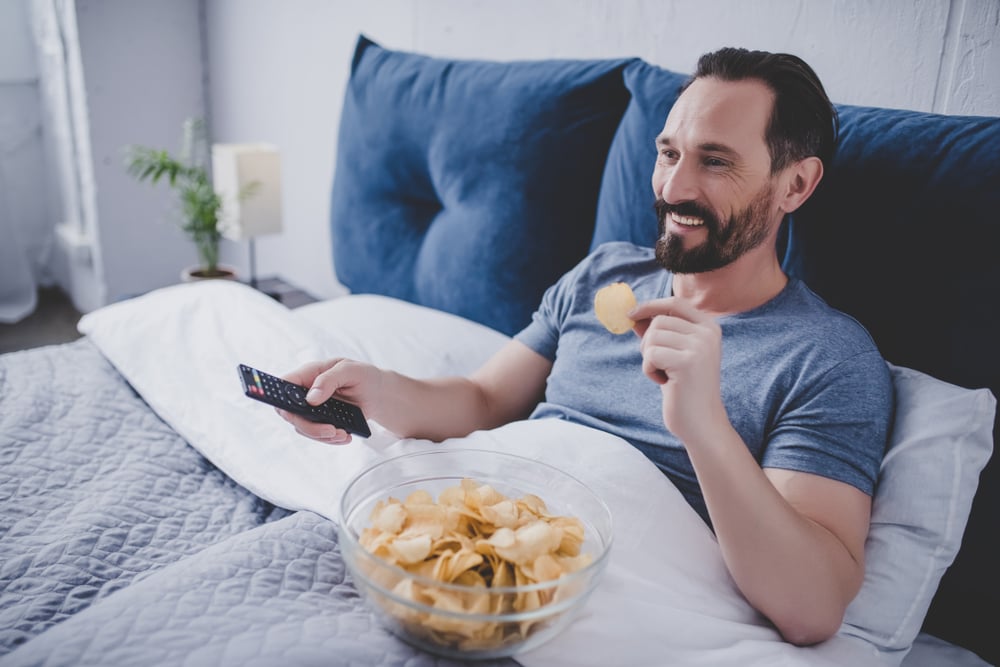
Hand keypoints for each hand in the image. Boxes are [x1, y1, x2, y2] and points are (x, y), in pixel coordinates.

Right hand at [276, 358, 383, 444]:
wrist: (377, 394)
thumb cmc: (363, 376)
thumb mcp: (350, 371)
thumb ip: (329, 379)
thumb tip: (311, 398)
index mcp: (309, 374)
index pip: (284, 384)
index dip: (278, 397)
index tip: (290, 412)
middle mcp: (305, 392)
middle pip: (290, 412)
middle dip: (308, 426)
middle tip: (331, 430)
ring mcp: (311, 409)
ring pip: (302, 427)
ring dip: (321, 436)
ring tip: (343, 434)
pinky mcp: (320, 422)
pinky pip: (317, 435)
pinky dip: (330, 439)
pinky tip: (346, 436)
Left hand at [630, 298, 726, 445]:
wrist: (702, 422)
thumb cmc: (684, 389)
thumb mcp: (672, 355)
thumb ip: (658, 333)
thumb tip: (634, 314)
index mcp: (709, 327)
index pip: (675, 303)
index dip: (650, 305)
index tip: (631, 314)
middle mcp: (708, 333)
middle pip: (658, 320)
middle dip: (648, 342)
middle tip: (658, 364)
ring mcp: (700, 346)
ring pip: (652, 336)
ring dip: (649, 357)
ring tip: (664, 374)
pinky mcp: (688, 362)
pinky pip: (651, 354)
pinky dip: (649, 370)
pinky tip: (664, 382)